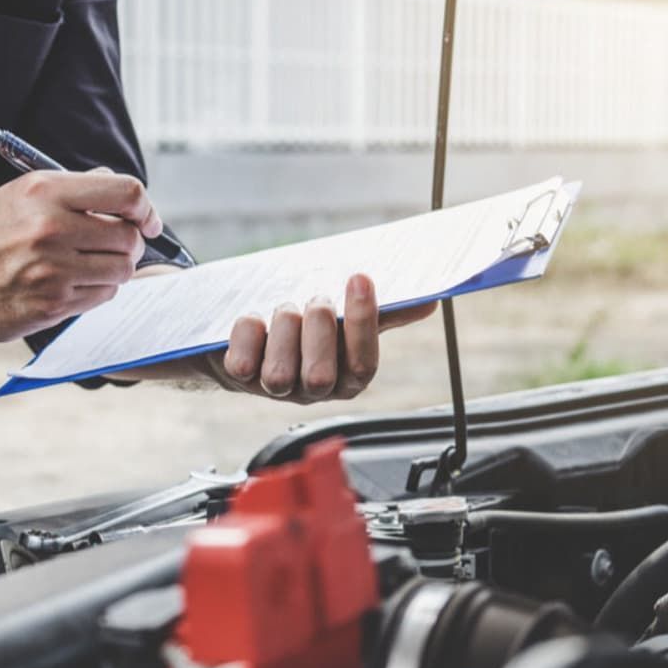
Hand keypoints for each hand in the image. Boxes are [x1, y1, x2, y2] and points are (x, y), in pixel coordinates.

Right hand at [0, 169, 159, 340]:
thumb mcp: (19, 195)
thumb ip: (73, 189)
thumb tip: (118, 188)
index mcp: (45, 191)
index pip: (126, 193)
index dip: (145, 209)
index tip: (146, 220)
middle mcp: (51, 228)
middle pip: (129, 236)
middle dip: (129, 242)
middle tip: (111, 245)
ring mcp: (52, 271)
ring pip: (122, 270)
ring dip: (115, 269)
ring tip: (88, 265)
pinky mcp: (50, 306)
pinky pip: (101, 297)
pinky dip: (96, 291)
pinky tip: (72, 284)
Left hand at [208, 274, 435, 402]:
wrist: (250, 334)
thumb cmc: (305, 326)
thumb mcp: (344, 319)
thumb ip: (382, 314)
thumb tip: (428, 302)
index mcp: (346, 376)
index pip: (364, 364)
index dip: (363, 322)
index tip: (359, 278)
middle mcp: (312, 389)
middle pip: (321, 376)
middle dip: (318, 330)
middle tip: (315, 301)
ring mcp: (274, 388)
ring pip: (279, 373)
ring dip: (283, 327)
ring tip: (284, 310)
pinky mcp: (238, 379)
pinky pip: (242, 363)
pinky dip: (247, 332)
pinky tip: (254, 321)